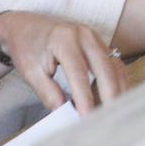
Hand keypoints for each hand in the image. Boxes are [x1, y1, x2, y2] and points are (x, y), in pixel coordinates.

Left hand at [0, 12, 126, 113]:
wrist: (26, 25)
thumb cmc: (27, 47)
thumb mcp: (30, 72)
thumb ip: (48, 93)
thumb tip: (65, 113)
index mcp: (64, 40)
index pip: (79, 73)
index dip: (85, 98)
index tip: (87, 118)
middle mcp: (84, 35)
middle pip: (105, 68)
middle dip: (110, 96)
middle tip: (108, 120)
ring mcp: (95, 38)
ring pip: (114, 66)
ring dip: (118, 90)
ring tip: (113, 113)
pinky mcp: (99, 44)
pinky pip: (114, 64)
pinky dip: (117, 82)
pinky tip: (114, 99)